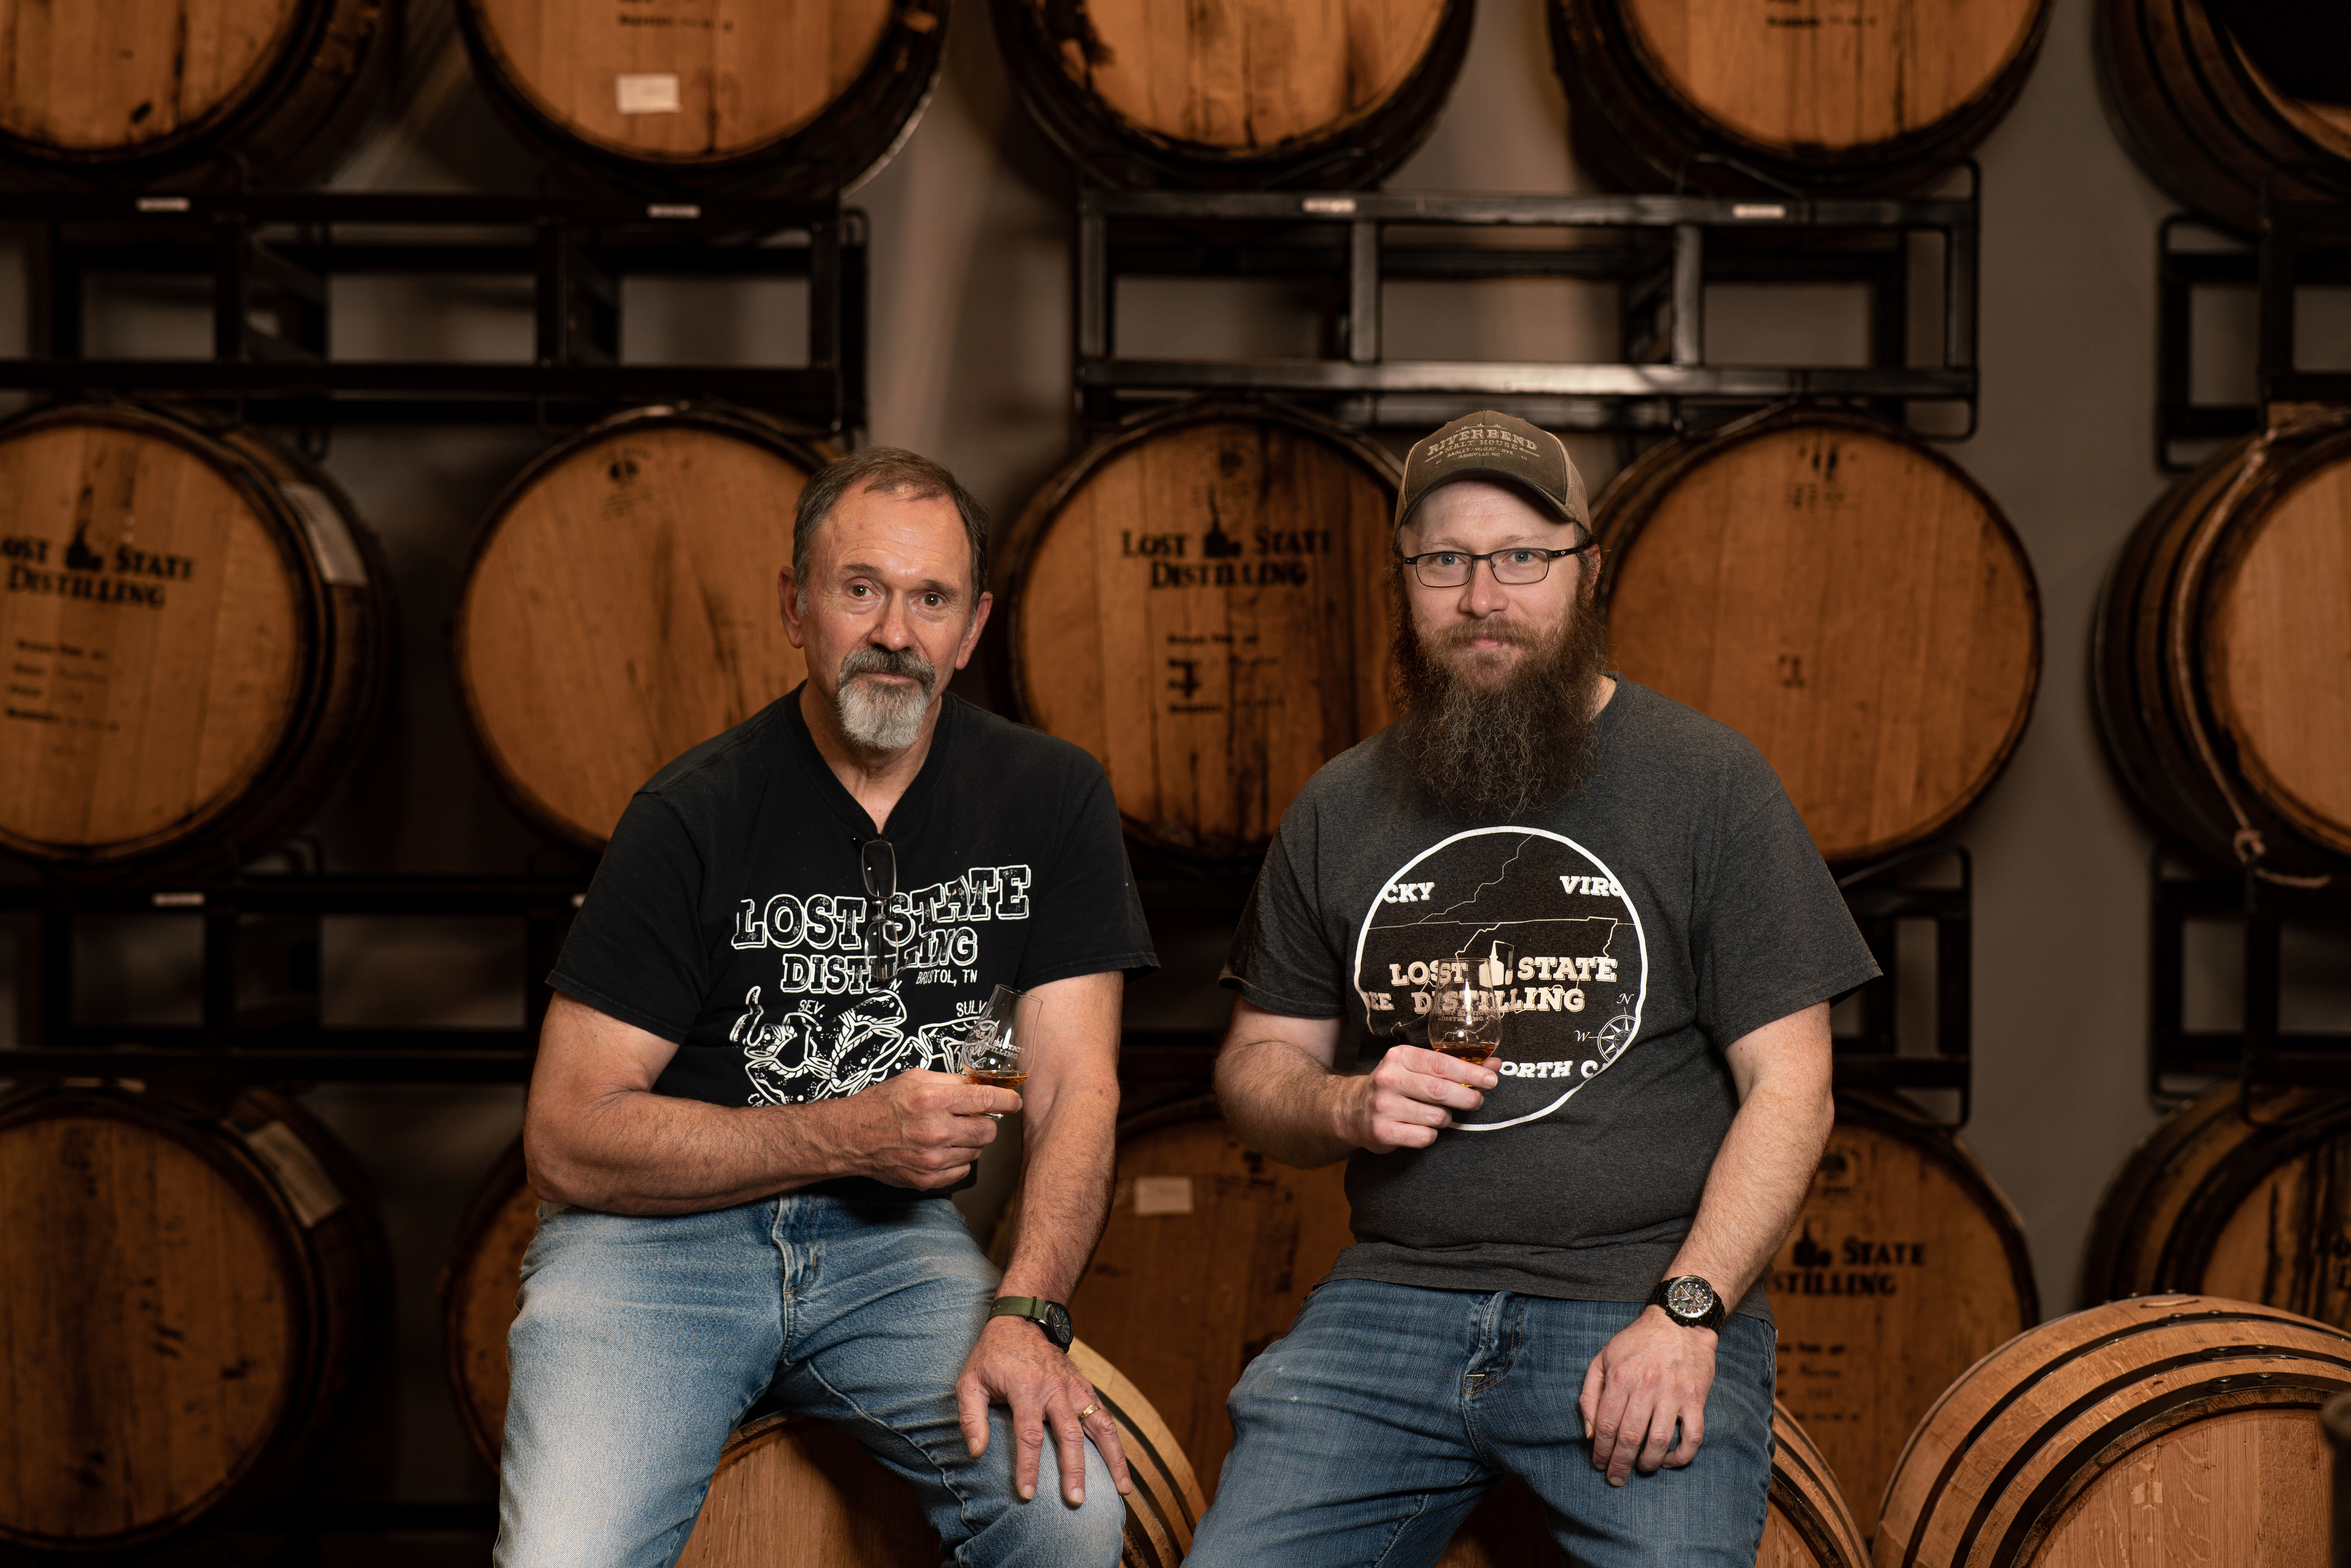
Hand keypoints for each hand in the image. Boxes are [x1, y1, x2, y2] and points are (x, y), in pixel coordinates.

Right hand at [838, 1069, 1017, 1188]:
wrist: (852, 1137)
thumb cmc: (881, 1105)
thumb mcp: (915, 1079)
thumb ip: (950, 1081)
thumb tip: (979, 1085)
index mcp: (933, 1100)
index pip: (986, 1100)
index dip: (1007, 1100)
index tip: (1014, 1102)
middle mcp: (935, 1130)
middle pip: (988, 1131)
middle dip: (986, 1122)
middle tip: (973, 1118)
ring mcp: (932, 1159)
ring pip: (977, 1151)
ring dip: (970, 1141)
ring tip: (950, 1132)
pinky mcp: (927, 1179)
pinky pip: (962, 1170)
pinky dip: (958, 1160)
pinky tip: (942, 1150)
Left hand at [955, 1316, 1132, 1505]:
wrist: (1022, 1320)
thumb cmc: (992, 1356)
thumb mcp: (970, 1381)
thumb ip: (971, 1417)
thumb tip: (976, 1452)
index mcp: (1026, 1388)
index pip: (1029, 1434)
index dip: (1028, 1466)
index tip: (1027, 1494)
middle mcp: (1055, 1389)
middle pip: (1069, 1434)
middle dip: (1074, 1469)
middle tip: (1075, 1500)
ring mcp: (1074, 1388)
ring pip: (1099, 1424)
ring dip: (1112, 1457)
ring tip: (1122, 1489)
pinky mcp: (1085, 1388)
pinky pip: (1105, 1416)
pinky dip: (1116, 1442)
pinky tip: (1122, 1467)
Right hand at [1345, 1045, 1498, 1152]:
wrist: (1353, 1109)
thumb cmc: (1395, 1086)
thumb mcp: (1417, 1068)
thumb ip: (1454, 1066)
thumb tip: (1494, 1065)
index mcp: (1400, 1057)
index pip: (1442, 1064)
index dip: (1470, 1073)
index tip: (1491, 1080)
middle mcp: (1389, 1079)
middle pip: (1441, 1090)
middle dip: (1467, 1098)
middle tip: (1477, 1101)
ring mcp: (1383, 1106)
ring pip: (1436, 1117)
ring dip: (1446, 1119)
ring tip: (1439, 1115)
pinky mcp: (1382, 1131)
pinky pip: (1424, 1137)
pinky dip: (1431, 1135)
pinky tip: (1422, 1128)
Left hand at [1578, 1306, 1716, 1484]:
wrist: (1679, 1322)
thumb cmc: (1636, 1343)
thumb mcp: (1603, 1358)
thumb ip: (1590, 1394)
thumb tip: (1589, 1433)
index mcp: (1620, 1377)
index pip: (1605, 1425)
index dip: (1600, 1450)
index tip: (1598, 1464)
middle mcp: (1646, 1386)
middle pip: (1629, 1438)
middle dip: (1620, 1464)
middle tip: (1616, 1479)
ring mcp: (1673, 1394)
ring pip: (1658, 1441)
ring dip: (1647, 1463)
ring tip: (1640, 1469)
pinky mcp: (1696, 1399)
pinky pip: (1692, 1436)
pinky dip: (1681, 1456)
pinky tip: (1669, 1462)